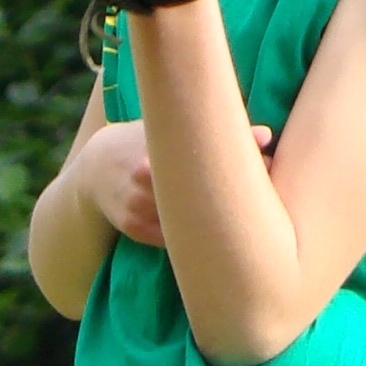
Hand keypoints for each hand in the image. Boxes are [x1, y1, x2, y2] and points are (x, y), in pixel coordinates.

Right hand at [73, 115, 275, 248]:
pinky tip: (208, 227)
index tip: (270, 166)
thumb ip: (214, 131)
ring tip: (239, 213)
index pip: (211, 156)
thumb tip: (267, 135)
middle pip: (204, 191)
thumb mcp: (170, 128)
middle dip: (237, 195)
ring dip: (217, 219)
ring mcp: (137, 205)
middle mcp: (145, 174)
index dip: (246, 164)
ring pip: (191, 221)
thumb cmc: (143, 142)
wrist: (94, 169)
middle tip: (267, 198)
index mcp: (161, 144)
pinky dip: (194, 233)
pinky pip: (175, 238)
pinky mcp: (135, 229)